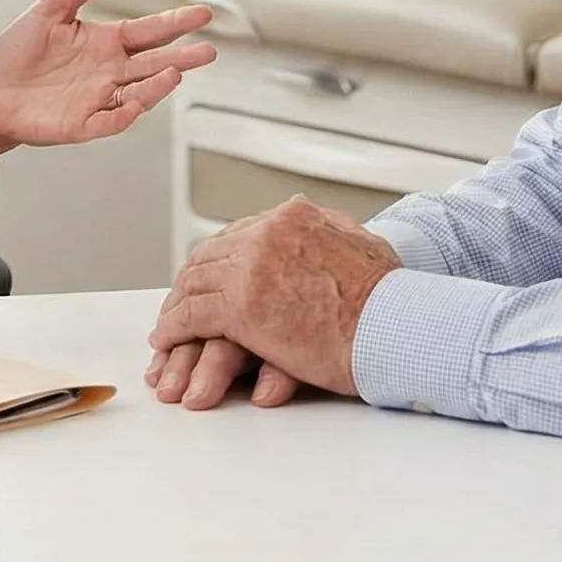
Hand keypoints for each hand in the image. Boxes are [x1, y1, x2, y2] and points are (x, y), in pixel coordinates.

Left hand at [0, 0, 217, 146]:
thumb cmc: (22, 53)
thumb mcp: (50, 10)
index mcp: (107, 42)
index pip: (149, 31)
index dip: (176, 23)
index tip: (203, 14)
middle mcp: (111, 71)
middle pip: (154, 63)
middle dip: (182, 58)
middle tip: (208, 52)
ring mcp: (100, 99)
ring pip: (139, 92)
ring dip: (158, 85)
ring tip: (176, 73)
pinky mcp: (83, 123)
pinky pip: (109, 121)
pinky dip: (124, 115)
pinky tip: (137, 104)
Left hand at [148, 197, 401, 398]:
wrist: (395, 326)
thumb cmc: (391, 301)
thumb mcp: (362, 247)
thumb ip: (333, 235)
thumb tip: (324, 229)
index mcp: (294, 217)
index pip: (239, 235)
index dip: (218, 262)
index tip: (208, 279)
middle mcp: (266, 233)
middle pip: (209, 256)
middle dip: (190, 284)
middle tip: (177, 306)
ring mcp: (250, 267)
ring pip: (193, 284)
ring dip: (176, 309)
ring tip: (166, 330)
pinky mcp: (240, 307)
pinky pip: (190, 317)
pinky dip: (172, 331)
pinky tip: (166, 343)